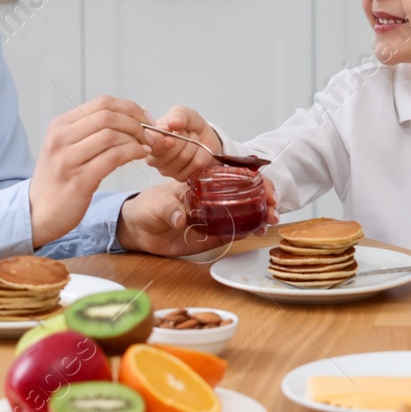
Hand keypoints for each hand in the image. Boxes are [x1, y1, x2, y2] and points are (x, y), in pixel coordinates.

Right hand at [29, 95, 152, 247]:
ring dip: (137, 139)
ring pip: (111, 135)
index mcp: (60, 125)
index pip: (102, 103)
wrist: (39, 212)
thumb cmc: (60, 179)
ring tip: (147, 147)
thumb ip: (92, 131)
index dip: (130, 107)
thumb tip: (129, 116)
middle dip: (136, 122)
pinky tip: (140, 156)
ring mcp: (68, 158)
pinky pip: (113, 157)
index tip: (146, 119)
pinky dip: (132, 153)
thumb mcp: (68, 147)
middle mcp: (61, 138)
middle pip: (108, 116)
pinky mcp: (79, 179)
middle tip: (151, 134)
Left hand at [115, 179, 280, 255]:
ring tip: (271, 220)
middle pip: (243, 193)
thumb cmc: (145, 208)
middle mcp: (211, 198)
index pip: (231, 175)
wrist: (137, 231)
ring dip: (260, 214)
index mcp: (201, 182)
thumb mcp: (154, 204)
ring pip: (243, 212)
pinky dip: (248, 231)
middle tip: (273, 206)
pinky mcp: (211, 235)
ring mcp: (214, 216)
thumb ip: (167, 209)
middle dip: (263, 197)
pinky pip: (233, 232)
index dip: (252, 178)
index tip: (264, 186)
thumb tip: (180, 217)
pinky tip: (259, 231)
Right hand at [145, 105, 220, 180]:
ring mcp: (167, 170)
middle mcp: (154, 159)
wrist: (204, 137)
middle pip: (170, 153)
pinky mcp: (181, 178)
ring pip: (185, 158)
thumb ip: (178, 114)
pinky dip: (202, 153)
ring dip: (195, 144)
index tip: (172, 138)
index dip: (162, 143)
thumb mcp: (184, 112)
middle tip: (186, 133)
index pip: (152, 146)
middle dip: (185, 138)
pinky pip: (196, 164)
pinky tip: (197, 151)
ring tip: (192, 140)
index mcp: (150, 141)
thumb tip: (174, 123)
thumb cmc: (188, 125)